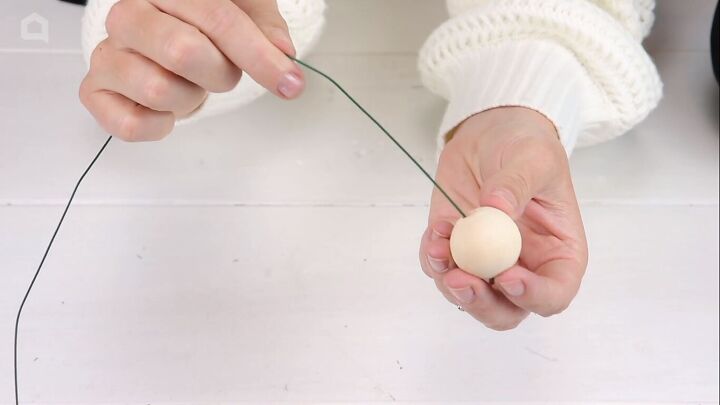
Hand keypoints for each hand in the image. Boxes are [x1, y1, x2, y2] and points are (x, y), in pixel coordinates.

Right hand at [80, 0, 303, 140]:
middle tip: (223, 74)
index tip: (290, 83)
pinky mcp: (95, 91)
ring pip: (158, 90)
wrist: (160, 40)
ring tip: (188, 85)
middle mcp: (128, 15)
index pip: (219, 18)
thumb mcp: (244, 12)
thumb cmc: (203, 26)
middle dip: (220, 74)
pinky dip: (160, 125)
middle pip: (183, 51)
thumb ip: (266, 27)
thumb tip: (282, 52)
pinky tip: (166, 109)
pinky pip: (130, 124)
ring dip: (190, 98)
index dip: (259, 56)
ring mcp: (106, 53)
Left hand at [419, 107, 587, 329]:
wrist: (490, 133)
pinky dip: (433, 257)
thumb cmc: (526, 146)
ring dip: (448, 279)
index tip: (507, 277)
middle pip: (506, 311)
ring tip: (439, 243)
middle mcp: (524, 266)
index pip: (554, 294)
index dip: (532, 296)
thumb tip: (496, 209)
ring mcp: (486, 261)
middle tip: (460, 279)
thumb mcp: (533, 156)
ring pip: (467, 297)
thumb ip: (517, 184)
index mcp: (558, 253)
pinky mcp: (455, 248)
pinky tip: (435, 231)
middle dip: (481, 304)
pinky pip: (439, 269)